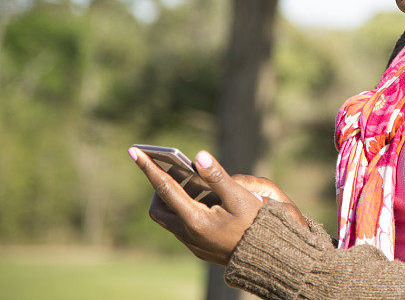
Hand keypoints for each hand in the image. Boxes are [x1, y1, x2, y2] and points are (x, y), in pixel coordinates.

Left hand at [129, 147, 294, 265]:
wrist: (267, 257)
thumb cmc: (256, 224)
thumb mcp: (240, 197)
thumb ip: (218, 176)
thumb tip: (199, 156)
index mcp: (195, 220)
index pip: (165, 188)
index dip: (149, 168)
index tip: (134, 151)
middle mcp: (188, 234)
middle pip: (158, 208)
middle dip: (158, 188)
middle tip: (169, 171)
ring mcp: (192, 243)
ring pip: (169, 219)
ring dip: (173, 200)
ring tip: (190, 183)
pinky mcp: (199, 248)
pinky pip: (182, 227)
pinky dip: (185, 210)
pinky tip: (204, 201)